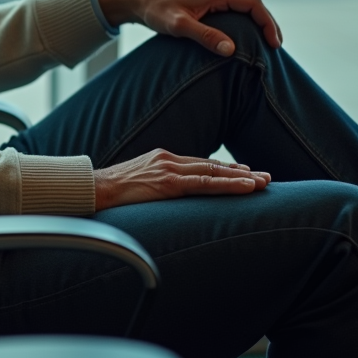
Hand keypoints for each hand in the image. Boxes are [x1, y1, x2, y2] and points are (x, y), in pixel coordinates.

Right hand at [94, 149, 270, 210]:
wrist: (91, 188)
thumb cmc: (108, 192)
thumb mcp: (134, 184)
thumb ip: (152, 185)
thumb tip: (160, 197)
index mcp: (161, 160)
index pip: (200, 164)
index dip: (224, 169)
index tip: (244, 173)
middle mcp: (168, 160)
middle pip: (212, 166)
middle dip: (240, 172)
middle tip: (265, 177)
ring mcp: (169, 169)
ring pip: (214, 172)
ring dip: (242, 178)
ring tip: (264, 182)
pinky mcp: (169, 183)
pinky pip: (206, 183)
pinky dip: (229, 184)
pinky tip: (247, 187)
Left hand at [98, 0, 281, 55]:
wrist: (137, 0)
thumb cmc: (155, 10)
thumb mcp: (179, 26)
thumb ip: (204, 36)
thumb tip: (231, 49)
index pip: (253, 4)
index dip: (268, 23)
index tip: (274, 44)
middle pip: (252, 6)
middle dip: (267, 25)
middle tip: (275, 48)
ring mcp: (211, 0)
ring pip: (242, 10)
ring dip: (256, 25)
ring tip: (264, 47)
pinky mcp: (204, 7)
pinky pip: (231, 14)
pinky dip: (242, 26)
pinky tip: (241, 42)